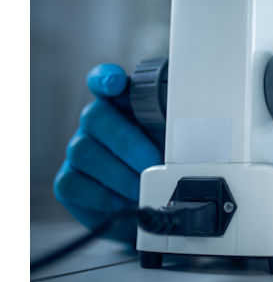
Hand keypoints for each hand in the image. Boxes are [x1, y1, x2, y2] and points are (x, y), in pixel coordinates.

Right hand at [53, 64, 162, 243]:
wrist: (151, 204)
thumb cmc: (164, 166)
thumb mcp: (177, 143)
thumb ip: (179, 129)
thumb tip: (193, 130)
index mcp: (122, 106)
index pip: (103, 81)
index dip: (105, 78)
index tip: (116, 83)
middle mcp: (97, 124)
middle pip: (94, 116)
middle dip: (128, 143)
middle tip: (152, 163)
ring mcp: (79, 151)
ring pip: (83, 151)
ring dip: (118, 173)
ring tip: (142, 187)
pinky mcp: (69, 182)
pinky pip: (72, 183)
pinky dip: (102, 195)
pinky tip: (122, 200)